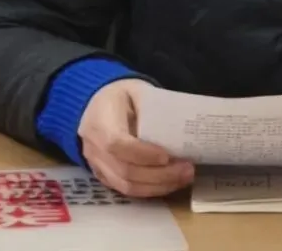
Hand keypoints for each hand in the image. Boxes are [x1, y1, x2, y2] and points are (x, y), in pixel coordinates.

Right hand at [77, 78, 194, 197]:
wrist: (98, 106)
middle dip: (159, 175)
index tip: (167, 156)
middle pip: (125, 171)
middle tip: (187, 169)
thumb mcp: (137, 90)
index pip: (117, 144)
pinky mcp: (104, 177)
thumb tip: (179, 125)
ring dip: (158, 186)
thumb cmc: (122, 97)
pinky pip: (126, 190)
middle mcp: (94, 148)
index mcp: (100, 121)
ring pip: (126, 186)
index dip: (142, 154)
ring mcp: (97, 165)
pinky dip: (150, 190)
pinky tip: (171, 184)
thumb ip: (152, 105)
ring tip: (184, 178)